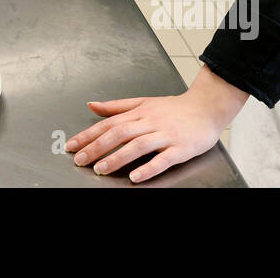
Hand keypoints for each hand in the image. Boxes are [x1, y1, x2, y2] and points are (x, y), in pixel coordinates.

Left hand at [64, 67, 247, 181]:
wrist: (207, 107)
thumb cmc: (174, 108)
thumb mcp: (143, 102)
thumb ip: (117, 106)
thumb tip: (92, 105)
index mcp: (138, 112)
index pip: (108, 123)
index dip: (88, 135)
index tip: (72, 146)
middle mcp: (149, 122)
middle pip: (119, 133)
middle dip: (97, 147)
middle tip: (80, 160)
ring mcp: (165, 135)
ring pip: (137, 145)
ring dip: (117, 157)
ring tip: (101, 169)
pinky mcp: (180, 148)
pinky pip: (163, 159)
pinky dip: (148, 168)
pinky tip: (135, 177)